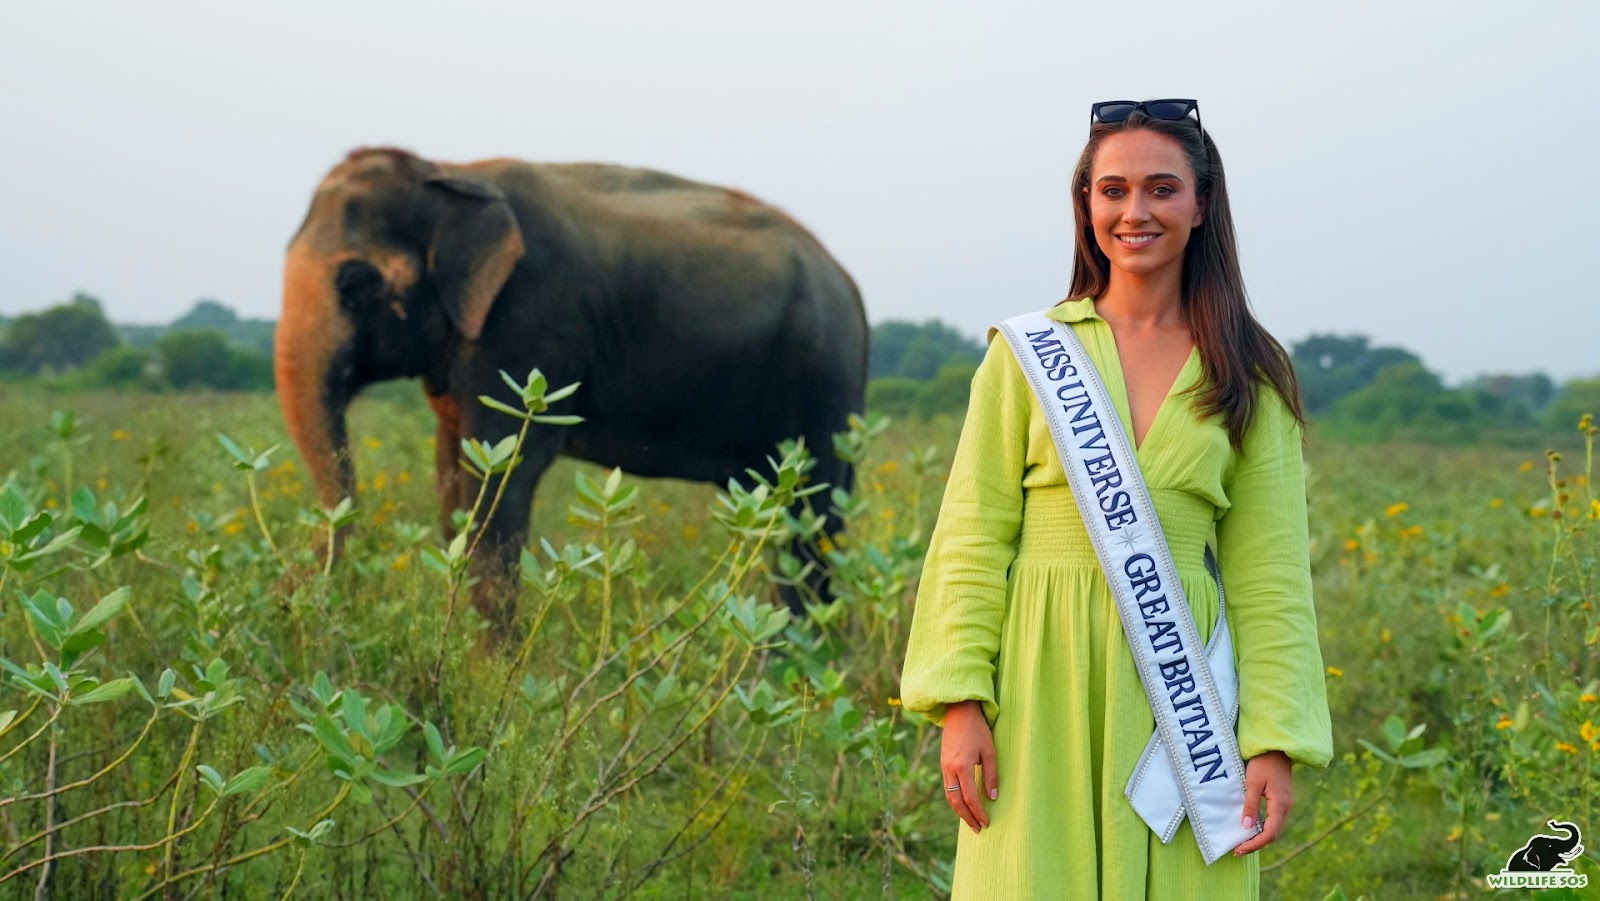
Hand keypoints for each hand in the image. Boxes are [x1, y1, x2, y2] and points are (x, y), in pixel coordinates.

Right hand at [940, 700, 997, 833]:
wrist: (959, 712)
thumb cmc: (978, 730)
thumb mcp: (989, 751)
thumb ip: (991, 775)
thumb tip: (993, 797)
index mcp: (962, 766)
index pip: (970, 797)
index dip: (978, 812)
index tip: (986, 822)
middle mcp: (949, 769)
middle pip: (956, 801)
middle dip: (967, 817)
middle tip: (978, 829)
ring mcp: (944, 767)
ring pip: (949, 796)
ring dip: (960, 811)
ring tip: (971, 821)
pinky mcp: (943, 764)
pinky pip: (947, 788)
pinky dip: (955, 800)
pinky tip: (963, 804)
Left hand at [1232, 750, 1292, 855]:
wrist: (1276, 748)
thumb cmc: (1263, 763)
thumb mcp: (1253, 783)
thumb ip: (1250, 805)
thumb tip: (1246, 827)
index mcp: (1280, 805)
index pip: (1269, 833)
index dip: (1254, 844)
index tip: (1239, 849)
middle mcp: (1285, 808)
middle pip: (1272, 834)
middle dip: (1255, 844)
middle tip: (1238, 850)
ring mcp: (1285, 804)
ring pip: (1273, 828)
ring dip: (1259, 837)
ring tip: (1242, 842)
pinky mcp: (1281, 800)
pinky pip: (1273, 820)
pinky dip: (1262, 828)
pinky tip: (1251, 828)